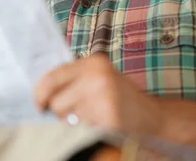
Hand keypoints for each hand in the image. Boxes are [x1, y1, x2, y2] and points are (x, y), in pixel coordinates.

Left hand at [35, 54, 161, 134]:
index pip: (51, 77)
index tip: (38, 104)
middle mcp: (97, 77)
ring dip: (74, 124)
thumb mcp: (100, 78)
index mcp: (93, 63)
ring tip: (94, 118)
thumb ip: (74, 79)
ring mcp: (103, 99)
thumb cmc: (122, 99)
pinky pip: (80, 131)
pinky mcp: (108, 121)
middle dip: (61, 112)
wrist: (156, 118)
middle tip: (78, 113)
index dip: (40, 93)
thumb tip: (40, 93)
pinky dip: (86, 132)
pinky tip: (100, 126)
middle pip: (56, 101)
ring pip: (66, 119)